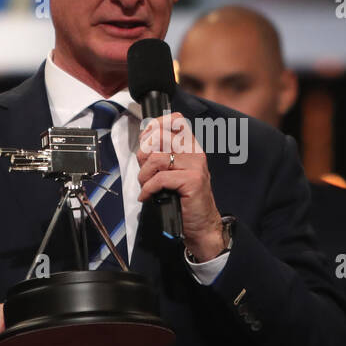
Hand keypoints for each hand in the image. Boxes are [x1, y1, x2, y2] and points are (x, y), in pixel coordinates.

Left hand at [137, 112, 223, 260]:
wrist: (202, 224)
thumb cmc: (185, 200)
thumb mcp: (174, 172)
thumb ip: (162, 156)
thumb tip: (143, 145)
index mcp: (191, 147)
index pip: (175, 120)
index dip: (155, 126)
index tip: (145, 142)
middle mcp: (195, 152)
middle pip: (160, 136)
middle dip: (144, 153)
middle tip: (144, 169)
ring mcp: (195, 166)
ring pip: (156, 159)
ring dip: (144, 175)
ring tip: (146, 186)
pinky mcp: (192, 181)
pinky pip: (159, 179)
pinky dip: (148, 189)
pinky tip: (148, 196)